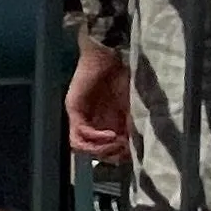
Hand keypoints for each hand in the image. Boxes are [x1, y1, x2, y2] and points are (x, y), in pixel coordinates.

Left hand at [67, 41, 133, 161]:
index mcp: (102, 122)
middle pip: (91, 151)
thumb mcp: (133, 108)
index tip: (132, 152)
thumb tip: (136, 149)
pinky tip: (111, 135)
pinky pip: (79, 133)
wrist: (111, 54)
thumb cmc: (124, 76)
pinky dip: (96, 138)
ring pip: (80, 146)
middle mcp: (88, 122)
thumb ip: (131, 127)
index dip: (117, 155)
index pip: (103, 150)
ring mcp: (79, 116)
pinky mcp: (74, 109)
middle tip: (125, 149)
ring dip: (100, 149)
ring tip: (117, 144)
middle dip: (110, 154)